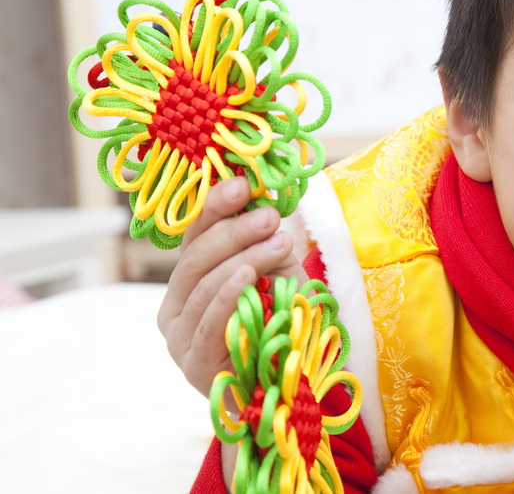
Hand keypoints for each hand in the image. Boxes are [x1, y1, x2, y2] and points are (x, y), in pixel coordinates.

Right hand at [157, 175, 308, 399]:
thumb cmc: (280, 320)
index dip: (214, 206)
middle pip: (196, 257)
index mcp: (187, 279)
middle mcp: (173, 306)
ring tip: (278, 241)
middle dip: (235, 231)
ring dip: (243, 257)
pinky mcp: (192, 364)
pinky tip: (248, 275)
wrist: (290, 379)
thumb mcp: (276, 271)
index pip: (193, 235)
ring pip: (203, 285)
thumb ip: (264, 242)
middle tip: (270, 215)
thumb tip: (261, 199)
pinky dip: (228, 294)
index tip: (242, 183)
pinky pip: (208, 322)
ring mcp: (178, 337)